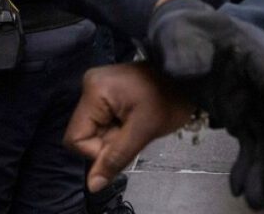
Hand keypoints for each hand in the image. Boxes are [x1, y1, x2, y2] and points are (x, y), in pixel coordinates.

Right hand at [65, 63, 193, 191]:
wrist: (187, 77)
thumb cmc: (168, 100)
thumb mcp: (143, 132)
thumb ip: (115, 158)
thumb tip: (92, 186)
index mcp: (94, 90)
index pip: (76, 139)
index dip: (97, 151)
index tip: (124, 142)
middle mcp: (89, 85)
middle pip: (84, 133)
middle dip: (108, 141)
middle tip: (134, 131)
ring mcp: (97, 85)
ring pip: (94, 128)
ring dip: (113, 134)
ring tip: (136, 123)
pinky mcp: (105, 89)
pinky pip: (102, 118)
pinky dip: (116, 125)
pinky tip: (133, 118)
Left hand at [147, 0, 263, 209]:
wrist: (174, 39)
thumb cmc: (180, 29)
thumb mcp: (176, 31)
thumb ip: (182, 48)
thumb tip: (193, 70)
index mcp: (253, 52)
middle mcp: (260, 80)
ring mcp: (252, 101)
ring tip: (258, 201)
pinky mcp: (240, 117)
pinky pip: (249, 145)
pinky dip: (248, 168)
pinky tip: (241, 189)